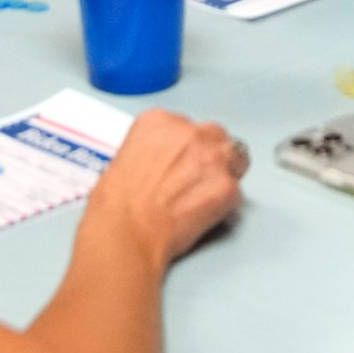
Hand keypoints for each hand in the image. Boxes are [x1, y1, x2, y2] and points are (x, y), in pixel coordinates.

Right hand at [86, 110, 248, 263]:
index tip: (183, 161)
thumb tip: (166, 162)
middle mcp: (190, 131)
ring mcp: (212, 157)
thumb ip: (153, 150)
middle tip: (198, 179)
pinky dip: (225, 203)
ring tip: (206, 196)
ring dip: (226, 173)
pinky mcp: (227, 186)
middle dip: (210, 155)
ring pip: (236, 158)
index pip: (187, 125)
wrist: (125, 231)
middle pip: (216, 135)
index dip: (188, 147)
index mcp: (160, 121)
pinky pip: (236, 191)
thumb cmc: (117, 205)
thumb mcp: (125, 157)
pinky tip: (205, 214)